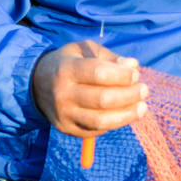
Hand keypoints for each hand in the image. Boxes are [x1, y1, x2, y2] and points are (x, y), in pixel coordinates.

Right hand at [31, 40, 147, 136]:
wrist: (36, 84)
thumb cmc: (68, 63)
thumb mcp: (83, 50)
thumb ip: (109, 57)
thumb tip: (133, 65)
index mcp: (65, 69)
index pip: (98, 73)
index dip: (122, 75)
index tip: (136, 75)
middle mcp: (63, 94)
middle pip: (103, 100)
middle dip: (129, 96)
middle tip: (144, 90)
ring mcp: (64, 115)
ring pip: (101, 121)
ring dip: (127, 115)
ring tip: (142, 107)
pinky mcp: (67, 129)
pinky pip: (96, 130)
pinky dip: (115, 123)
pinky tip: (125, 114)